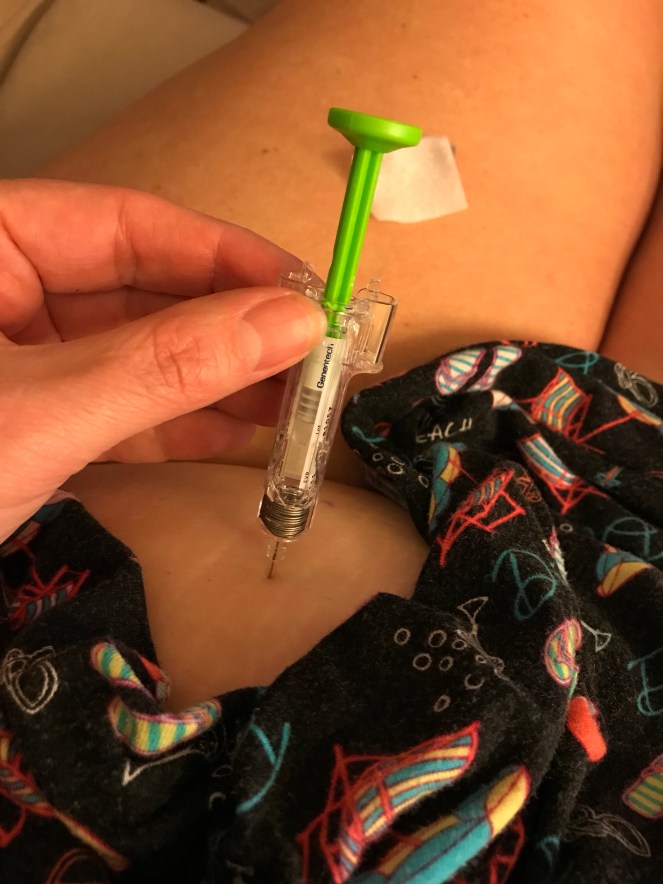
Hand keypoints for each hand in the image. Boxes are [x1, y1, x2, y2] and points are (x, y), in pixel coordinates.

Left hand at [0, 180, 325, 541]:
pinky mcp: (40, 420)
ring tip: (300, 407)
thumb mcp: (42, 410)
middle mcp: (10, 289)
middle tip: (318, 362)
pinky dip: (185, 427)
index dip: (228, 258)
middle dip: (236, 331)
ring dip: (224, 384)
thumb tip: (291, 324)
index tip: (307, 293)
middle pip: (149, 293)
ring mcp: (27, 358)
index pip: (132, 227)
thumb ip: (168, 365)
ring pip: (146, 356)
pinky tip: (246, 436)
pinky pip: (126, 409)